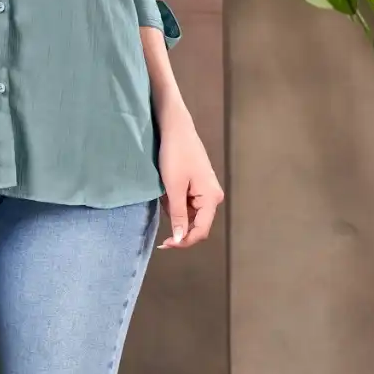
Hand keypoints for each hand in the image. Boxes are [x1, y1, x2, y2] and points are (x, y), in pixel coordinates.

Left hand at [155, 113, 223, 249]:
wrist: (176, 129)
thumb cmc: (175, 155)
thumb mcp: (174, 188)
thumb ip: (179, 215)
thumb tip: (180, 239)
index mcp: (211, 198)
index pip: (200, 231)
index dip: (183, 241)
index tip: (165, 243)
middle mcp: (213, 197)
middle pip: (196, 223)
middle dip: (177, 222)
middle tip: (160, 211)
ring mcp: (207, 191)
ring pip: (189, 214)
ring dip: (174, 209)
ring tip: (163, 191)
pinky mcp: (199, 186)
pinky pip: (186, 203)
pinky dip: (174, 200)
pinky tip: (166, 188)